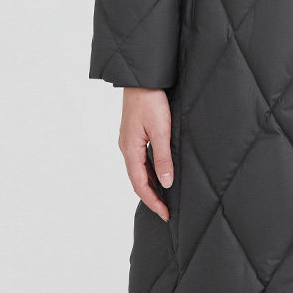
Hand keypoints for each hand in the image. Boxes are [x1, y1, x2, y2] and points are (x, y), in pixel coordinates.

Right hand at [119, 86, 174, 221]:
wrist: (142, 79)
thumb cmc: (151, 101)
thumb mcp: (161, 131)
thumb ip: (163, 158)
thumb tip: (166, 184)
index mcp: (130, 150)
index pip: (140, 184)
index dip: (152, 201)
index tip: (165, 214)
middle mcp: (126, 148)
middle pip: (137, 180)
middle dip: (151, 197)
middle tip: (166, 210)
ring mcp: (129, 141)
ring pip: (138, 170)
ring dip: (150, 185)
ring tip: (164, 196)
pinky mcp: (134, 134)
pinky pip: (140, 160)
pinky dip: (149, 171)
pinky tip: (159, 173)